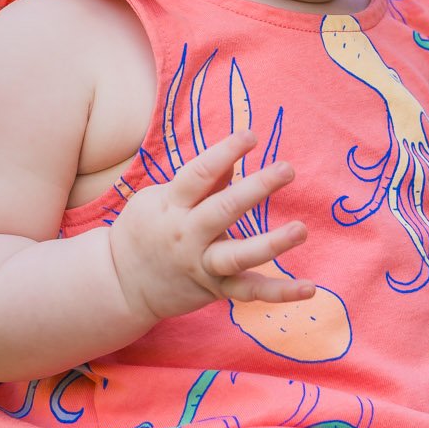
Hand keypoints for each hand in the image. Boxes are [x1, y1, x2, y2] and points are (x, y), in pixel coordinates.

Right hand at [107, 124, 314, 325]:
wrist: (119, 285)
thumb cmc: (146, 231)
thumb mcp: (160, 200)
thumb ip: (199, 183)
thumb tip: (233, 160)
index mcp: (171, 206)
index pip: (199, 174)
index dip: (225, 152)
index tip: (251, 136)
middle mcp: (186, 236)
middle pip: (222, 210)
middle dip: (254, 189)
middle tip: (286, 169)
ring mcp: (202, 265)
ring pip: (238, 256)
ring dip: (272, 244)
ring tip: (300, 229)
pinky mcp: (216, 289)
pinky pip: (250, 292)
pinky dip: (280, 292)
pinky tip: (309, 287)